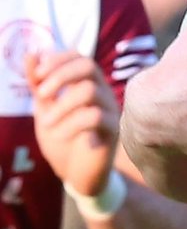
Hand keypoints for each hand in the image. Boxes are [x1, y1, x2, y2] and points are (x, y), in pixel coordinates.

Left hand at [26, 51, 118, 196]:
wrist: (76, 175)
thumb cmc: (63, 140)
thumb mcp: (44, 110)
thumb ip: (39, 85)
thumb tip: (31, 53)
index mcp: (87, 85)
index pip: (79, 57)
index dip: (57, 60)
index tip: (36, 76)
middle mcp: (102, 93)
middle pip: (88, 65)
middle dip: (60, 76)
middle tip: (41, 95)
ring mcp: (110, 110)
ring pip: (89, 91)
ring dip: (61, 106)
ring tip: (47, 125)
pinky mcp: (113, 130)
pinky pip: (95, 118)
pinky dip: (71, 126)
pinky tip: (62, 137)